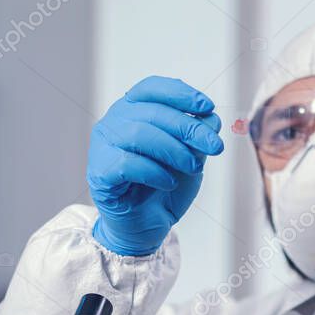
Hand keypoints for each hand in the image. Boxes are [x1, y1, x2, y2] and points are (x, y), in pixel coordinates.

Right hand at [88, 76, 223, 255]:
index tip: (207, 107)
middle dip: (189, 128)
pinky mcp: (99, 172)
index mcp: (133, 110)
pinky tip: (168, 182)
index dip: (180, 94)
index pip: (152, 88)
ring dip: (174, 150)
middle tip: (215, 146)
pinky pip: (128, 164)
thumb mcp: (190, 158)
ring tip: (193, 167)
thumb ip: (197, 137)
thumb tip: (210, 119)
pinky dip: (155, 172)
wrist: (147, 226)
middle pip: (152, 112)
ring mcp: (103, 146)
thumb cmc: (165, 187)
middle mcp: (114, 122)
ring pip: (139, 134)